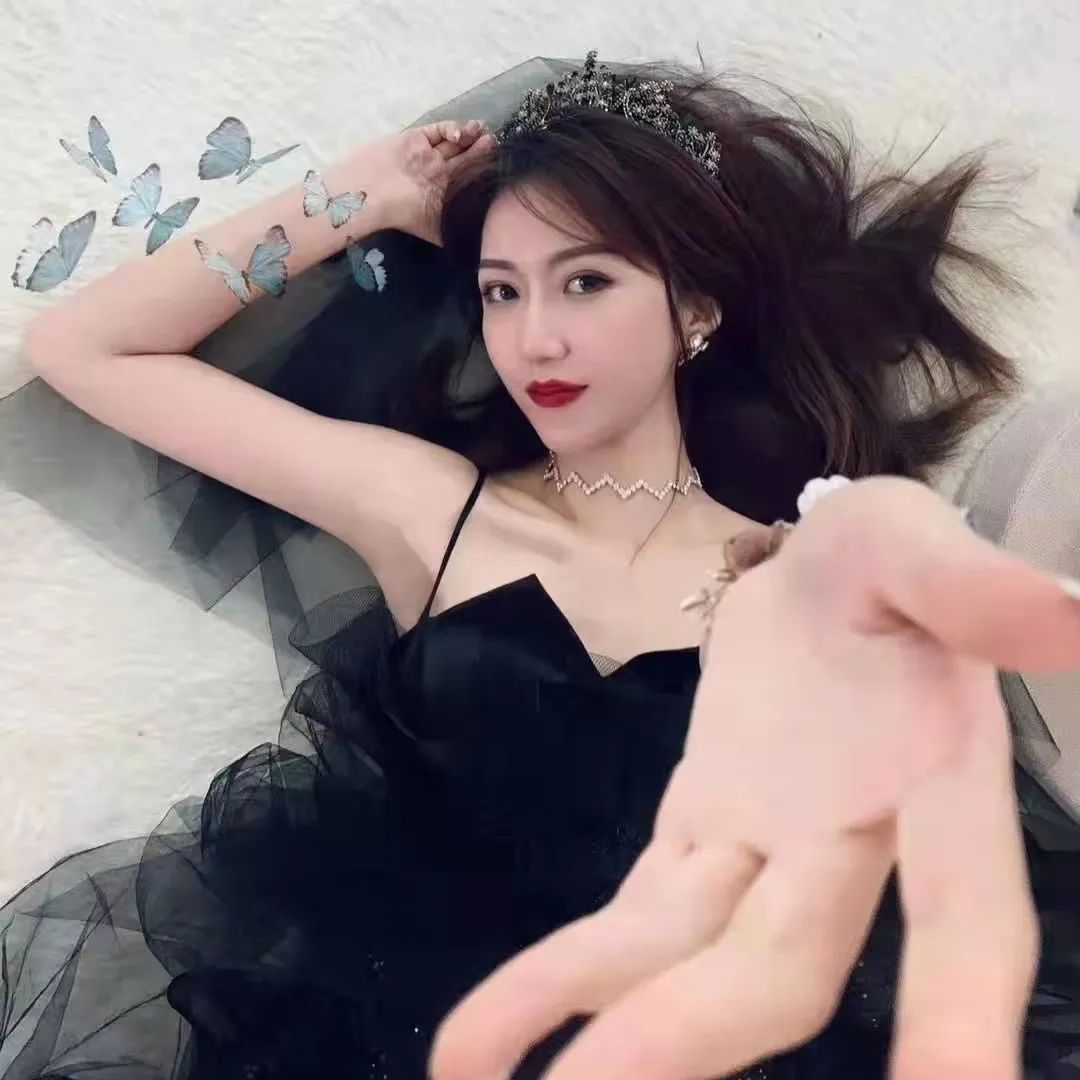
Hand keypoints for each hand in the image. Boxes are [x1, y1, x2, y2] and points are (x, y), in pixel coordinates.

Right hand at [341, 118, 494, 246]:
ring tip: (483, 134)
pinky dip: (452, 129)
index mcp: (444, 194)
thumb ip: (456, 232)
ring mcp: (428, 155)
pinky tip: (459, 135)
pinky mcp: (417, 138)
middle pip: (467, 158)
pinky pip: (439, 130)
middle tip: (494, 144)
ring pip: (456, 142)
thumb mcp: (434, 231)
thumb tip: (482, 243)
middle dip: (482, 150)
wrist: (369, 194)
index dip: (485, 171)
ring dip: (472, 136)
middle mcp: (438, 173)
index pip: (471, 179)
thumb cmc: (402, 213)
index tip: (501, 166)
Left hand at [429, 476, 1079, 1078]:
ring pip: (682, 961)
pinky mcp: (691, 838)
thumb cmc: (875, 561)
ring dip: (599, 1032)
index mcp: (931, 783)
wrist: (812, 576)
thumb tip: (1063, 613)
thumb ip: (965, 581)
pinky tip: (478, 1040)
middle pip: (779, 967)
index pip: (961, 919)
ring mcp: (756, 855)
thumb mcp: (906, 541)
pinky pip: (628, 920)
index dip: (956, 1013)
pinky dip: (557, 975)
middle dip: (691, 1036)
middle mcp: (845, 849)